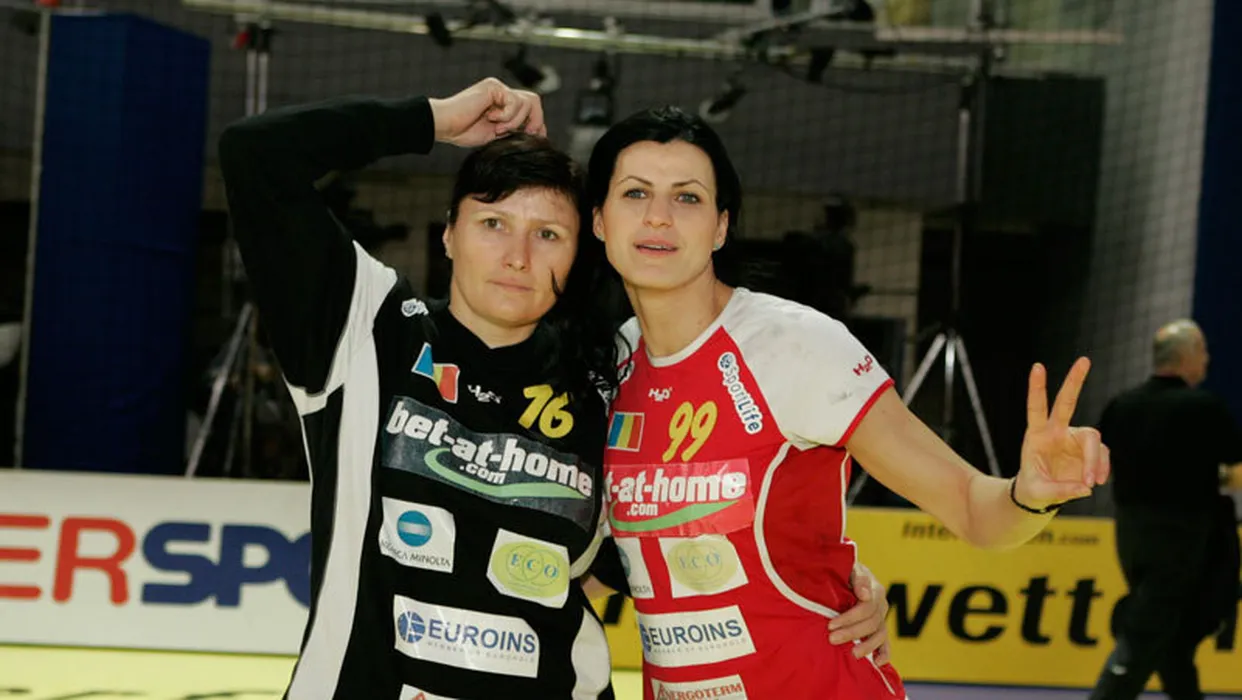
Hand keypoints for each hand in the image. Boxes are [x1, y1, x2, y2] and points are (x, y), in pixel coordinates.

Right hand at [429, 77, 545, 147]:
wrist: (445, 125)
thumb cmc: (463, 131)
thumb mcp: (496, 135)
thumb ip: (514, 131)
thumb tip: (539, 133)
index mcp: (504, 105)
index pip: (531, 110)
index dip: (538, 124)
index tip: (536, 139)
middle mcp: (503, 94)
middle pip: (534, 101)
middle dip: (535, 120)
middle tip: (525, 133)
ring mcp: (499, 88)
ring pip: (527, 102)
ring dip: (516, 121)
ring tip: (498, 129)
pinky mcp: (494, 86)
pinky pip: (515, 101)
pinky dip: (507, 115)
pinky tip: (491, 119)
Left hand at [830, 561, 890, 663]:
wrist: (843, 576)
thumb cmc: (843, 571)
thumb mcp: (848, 568)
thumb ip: (858, 578)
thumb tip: (864, 594)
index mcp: (875, 589)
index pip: (866, 608)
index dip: (849, 618)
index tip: (830, 625)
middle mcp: (881, 605)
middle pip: (872, 623)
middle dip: (852, 632)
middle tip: (832, 639)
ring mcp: (881, 618)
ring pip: (880, 635)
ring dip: (867, 646)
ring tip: (852, 654)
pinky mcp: (879, 629)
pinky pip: (886, 643)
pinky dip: (884, 654)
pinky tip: (878, 663)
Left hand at [1016, 357, 1110, 508]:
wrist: (1040, 494)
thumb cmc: (1034, 489)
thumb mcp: (1039, 493)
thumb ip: (1060, 491)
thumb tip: (1085, 487)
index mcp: (1036, 435)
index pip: (1036, 408)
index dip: (1037, 388)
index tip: (1037, 366)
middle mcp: (1056, 431)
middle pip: (1067, 402)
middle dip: (1075, 381)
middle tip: (1084, 359)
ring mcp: (1074, 439)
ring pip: (1093, 440)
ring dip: (1095, 461)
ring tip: (1092, 482)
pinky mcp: (1089, 450)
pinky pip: (1102, 456)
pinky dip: (1102, 468)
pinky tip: (1097, 481)